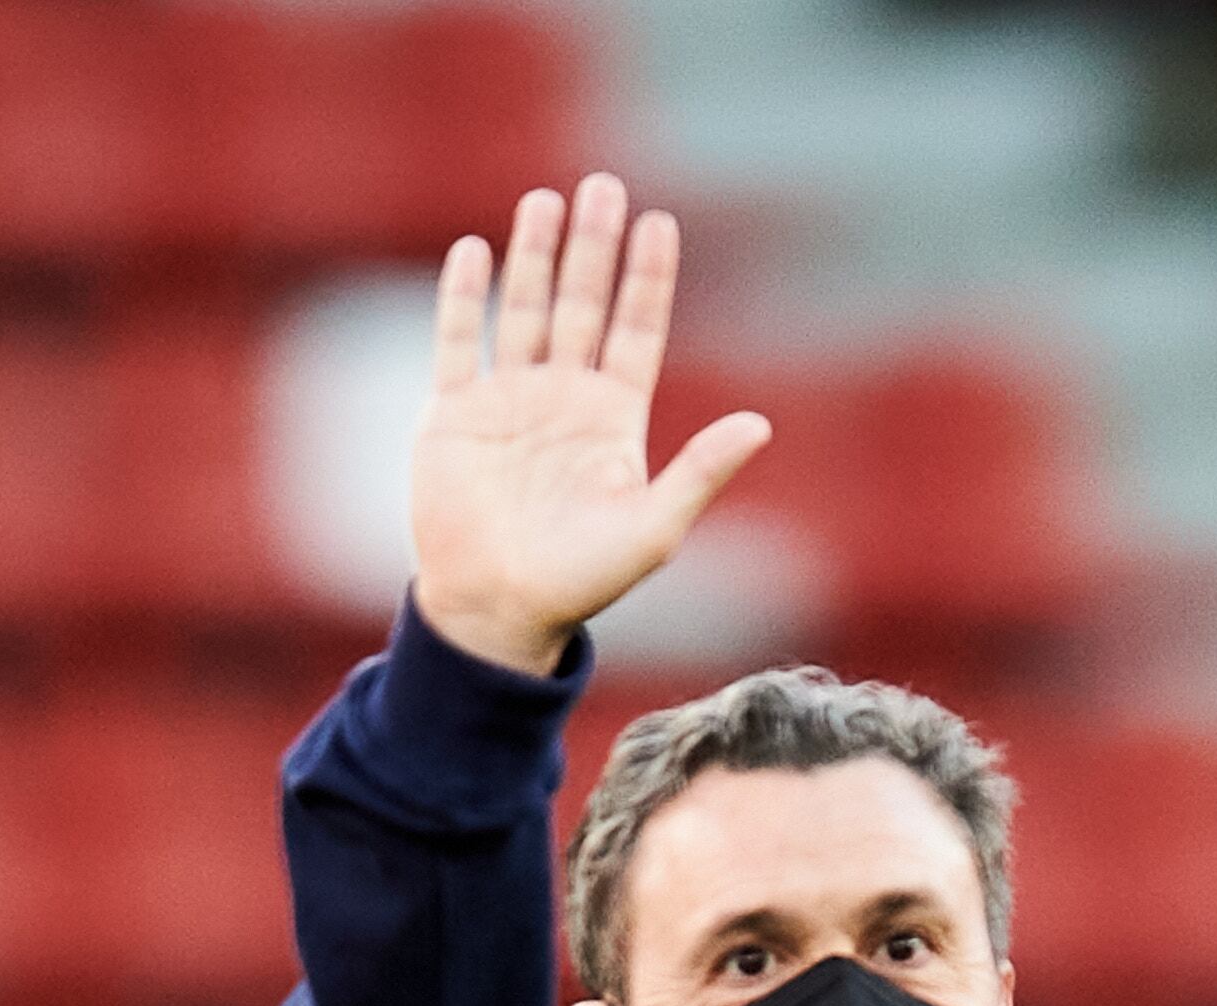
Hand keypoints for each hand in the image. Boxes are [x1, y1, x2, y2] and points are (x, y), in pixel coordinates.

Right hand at [408, 173, 772, 676]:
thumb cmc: (583, 580)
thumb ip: (702, 471)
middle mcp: (564, 398)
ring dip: (534, 256)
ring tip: (545, 200)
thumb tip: (762, 424)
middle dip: (593, 246)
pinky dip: (465, 297)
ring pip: (525, 309)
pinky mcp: (454, 412)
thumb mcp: (654, 527)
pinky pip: (459, 341)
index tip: (659, 222)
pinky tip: (476, 251)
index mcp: (614, 419)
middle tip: (603, 185)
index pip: (636, 330)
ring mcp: (508, 399)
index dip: (647, 278)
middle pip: (582, 304)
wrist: (498, 609)